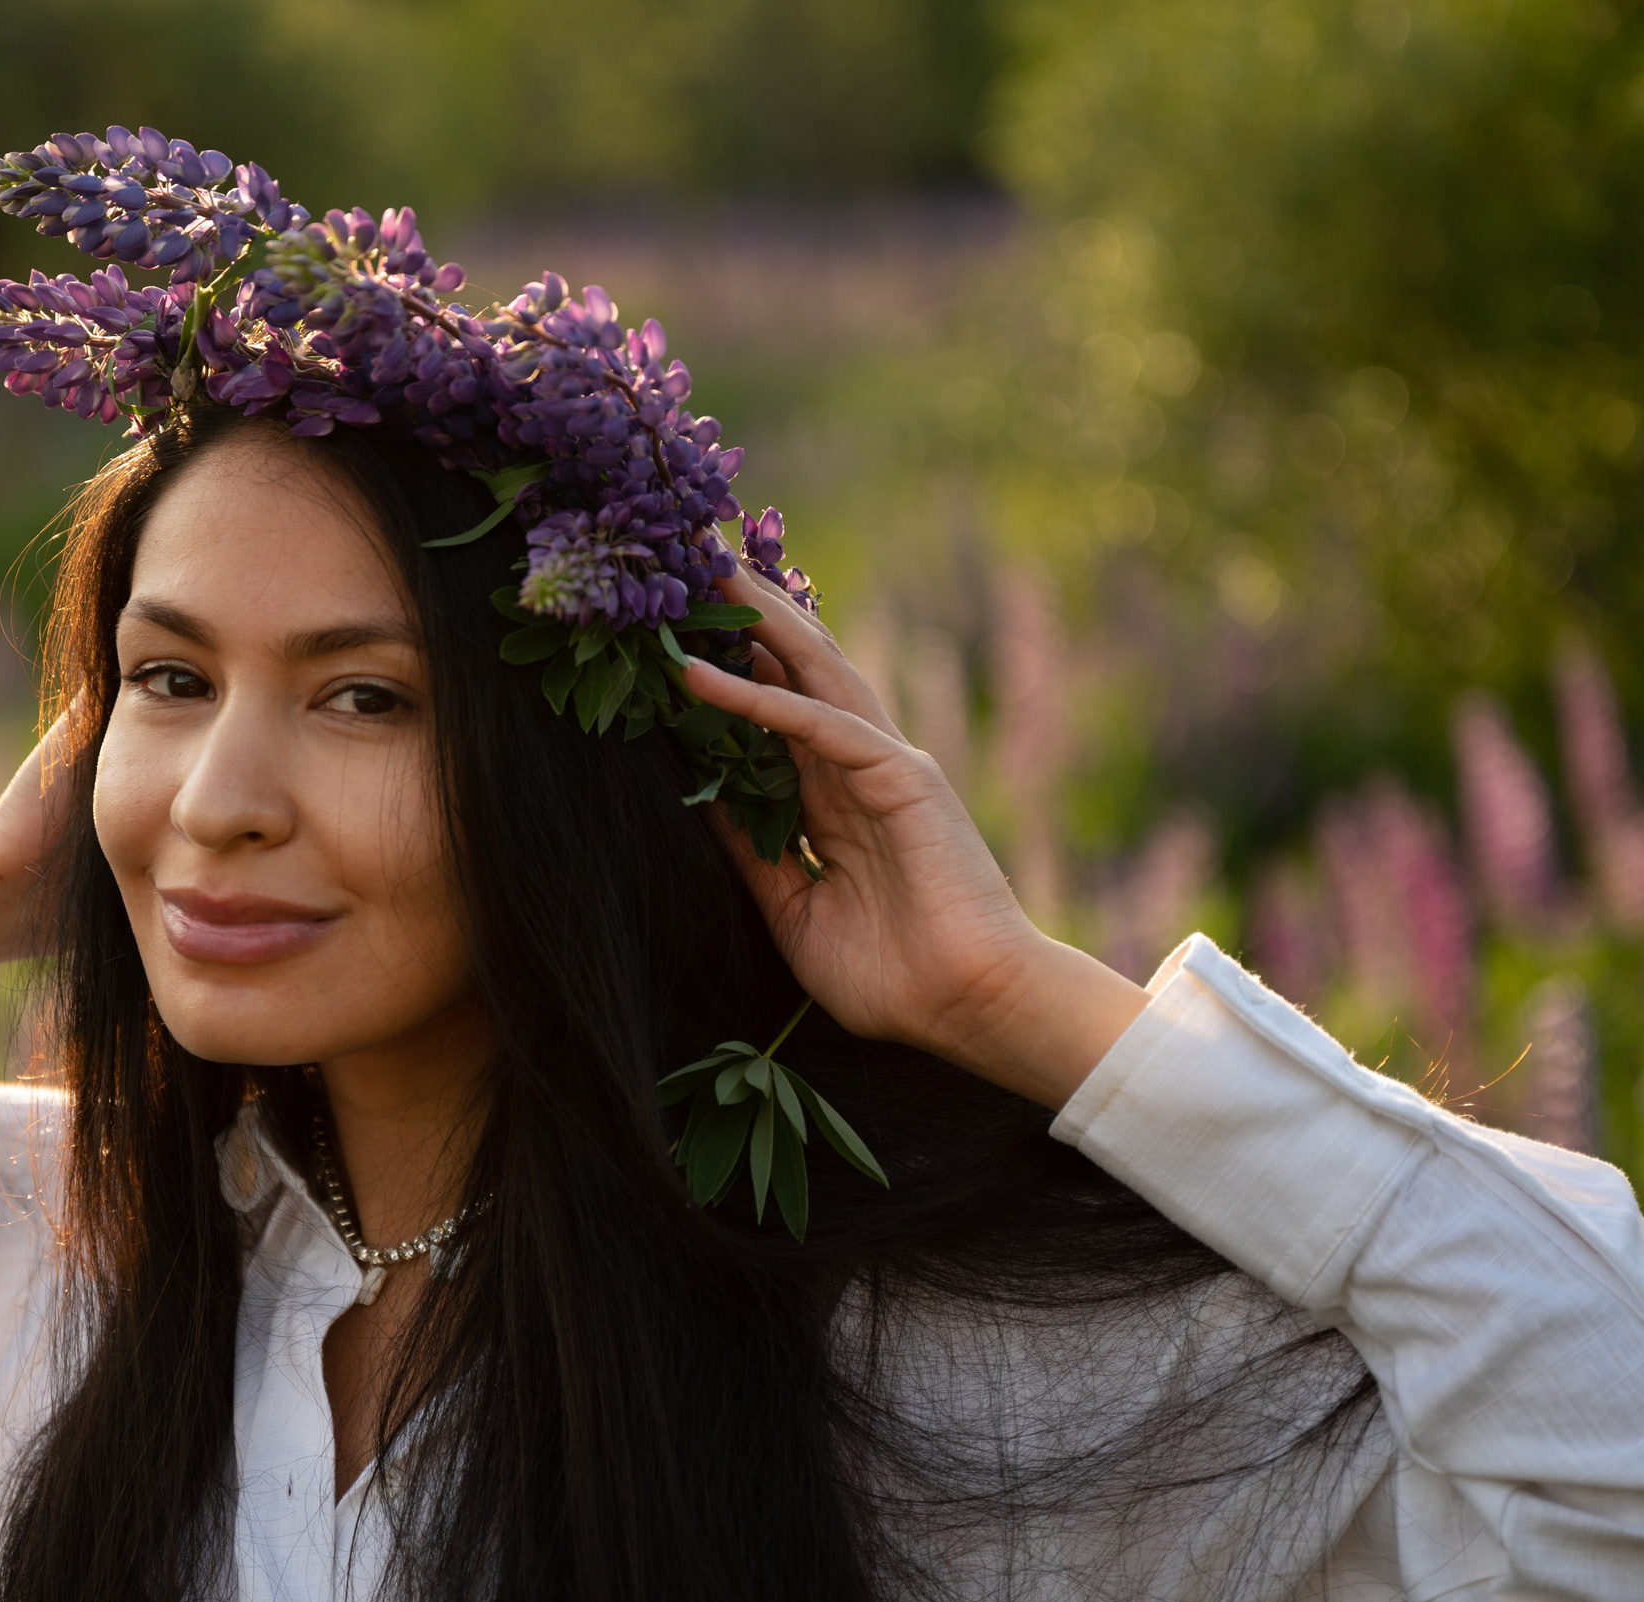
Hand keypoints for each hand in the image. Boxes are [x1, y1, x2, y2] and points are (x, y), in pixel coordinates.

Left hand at [679, 574, 1148, 1108]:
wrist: (968, 1008)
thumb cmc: (894, 976)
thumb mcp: (793, 910)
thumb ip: (754, 855)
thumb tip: (705, 803)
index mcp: (835, 797)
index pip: (774, 710)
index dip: (730, 662)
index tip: (674, 620)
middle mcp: (857, 766)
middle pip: (792, 667)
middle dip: (744, 610)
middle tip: (687, 551)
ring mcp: (884, 764)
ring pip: (809, 671)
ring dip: (752, 619)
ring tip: (699, 567)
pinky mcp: (902, 777)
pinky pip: (818, 725)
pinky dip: (759, 699)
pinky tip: (704, 675)